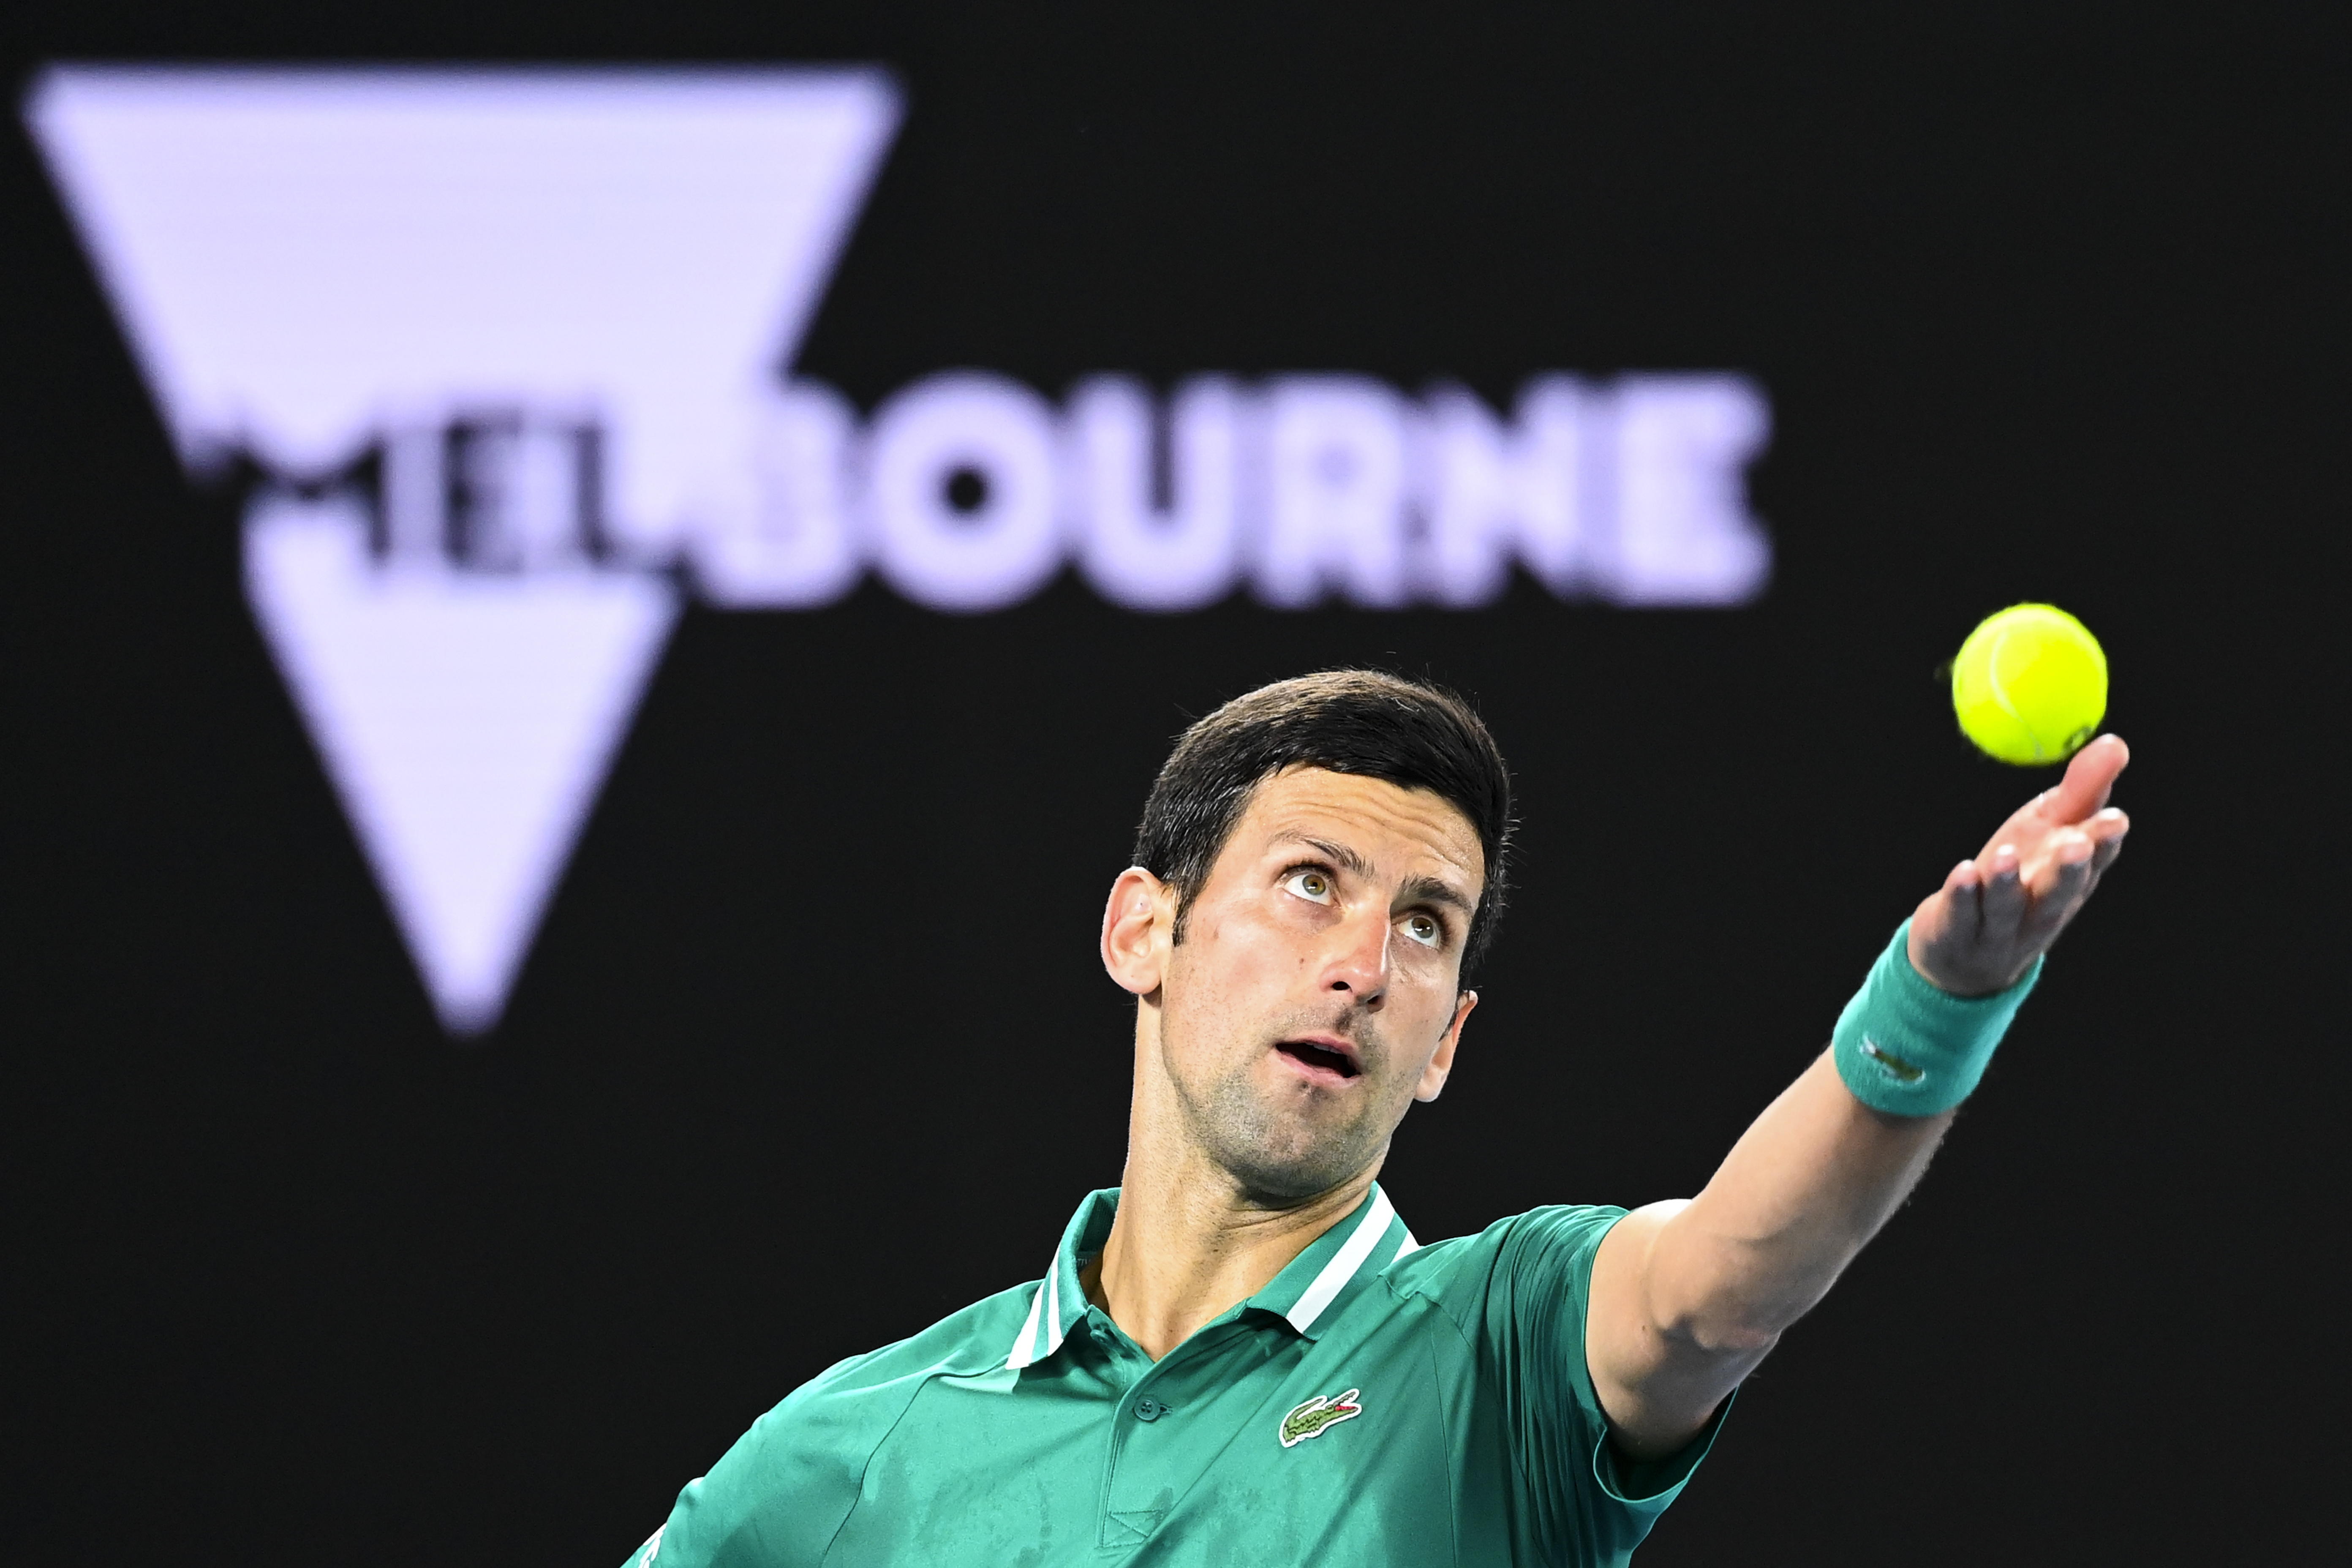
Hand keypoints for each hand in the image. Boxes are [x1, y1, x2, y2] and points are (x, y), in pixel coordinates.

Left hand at [1907, 735, 2130, 995]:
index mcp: (2068, 883)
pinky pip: (1961, 916)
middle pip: (2057, 893)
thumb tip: (2117, 742)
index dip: (2103, 844)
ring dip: (2008, 883)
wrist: (1965, 954)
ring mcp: (1999, 928)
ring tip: (2007, 854)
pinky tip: (1962, 871)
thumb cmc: (2020, 878)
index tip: (2114, 820)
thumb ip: (2081, 792)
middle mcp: (2039, 909)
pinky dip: (1962, 896)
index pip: (2092, 864)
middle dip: (2068, 870)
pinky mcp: (1958, 935)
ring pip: (2006, 908)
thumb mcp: (2048, 832)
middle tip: (2076, 845)